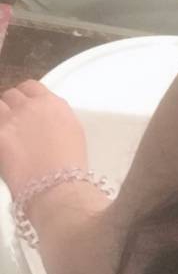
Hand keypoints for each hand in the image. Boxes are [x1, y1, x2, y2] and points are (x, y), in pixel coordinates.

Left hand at [0, 80, 86, 199]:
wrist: (56, 187)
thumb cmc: (70, 167)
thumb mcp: (73, 132)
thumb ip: (56, 117)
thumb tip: (44, 119)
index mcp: (52, 103)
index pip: (30, 86)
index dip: (24, 97)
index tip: (22, 106)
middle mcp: (31, 106)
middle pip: (11, 94)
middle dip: (10, 106)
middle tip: (11, 122)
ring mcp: (13, 118)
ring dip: (1, 116)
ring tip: (5, 131)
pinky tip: (2, 142)